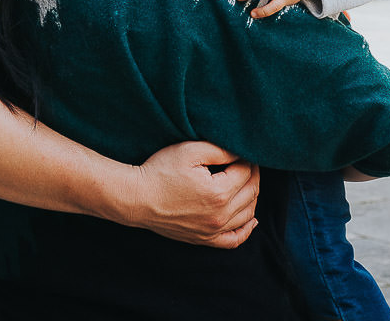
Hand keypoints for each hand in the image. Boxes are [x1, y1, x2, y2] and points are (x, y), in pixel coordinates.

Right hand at [126, 141, 259, 247]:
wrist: (136, 198)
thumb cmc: (160, 171)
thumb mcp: (189, 151)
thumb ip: (219, 150)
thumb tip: (241, 152)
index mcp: (219, 192)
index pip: (246, 173)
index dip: (247, 158)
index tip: (241, 150)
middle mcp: (220, 216)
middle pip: (251, 193)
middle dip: (252, 175)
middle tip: (245, 162)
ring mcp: (213, 231)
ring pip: (248, 215)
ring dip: (252, 196)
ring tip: (245, 182)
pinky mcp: (204, 239)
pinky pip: (235, 240)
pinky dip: (247, 230)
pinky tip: (251, 220)